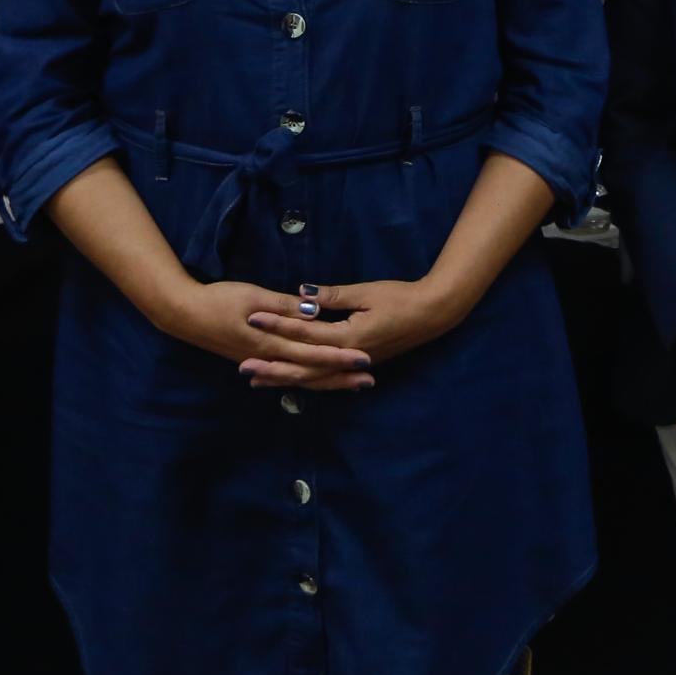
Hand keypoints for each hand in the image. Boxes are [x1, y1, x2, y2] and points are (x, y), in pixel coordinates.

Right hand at [148, 279, 374, 392]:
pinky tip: (319, 381)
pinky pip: (288, 375)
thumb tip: (312, 312)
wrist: (184, 315)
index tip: (364, 358)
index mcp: (269, 343)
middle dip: (341, 376)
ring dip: (328, 381)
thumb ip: (283, 306)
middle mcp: (268, 359)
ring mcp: (262, 363)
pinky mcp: (257, 361)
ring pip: (301, 378)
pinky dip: (307, 379)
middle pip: (311, 372)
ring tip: (353, 384)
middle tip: (369, 379)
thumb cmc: (218, 300)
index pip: (312, 353)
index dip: (339, 356)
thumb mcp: (252, 296)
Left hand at [244, 277, 474, 384]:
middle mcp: (347, 357)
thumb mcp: (366, 293)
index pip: (304, 332)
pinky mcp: (358, 364)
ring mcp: (353, 364)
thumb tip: (301, 295)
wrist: (432, 314)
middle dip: (272, 366)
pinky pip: (327, 378)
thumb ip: (332, 296)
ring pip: (313, 377)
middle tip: (243, 367)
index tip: (252, 318)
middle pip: (302, 366)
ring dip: (285, 378)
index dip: (277, 325)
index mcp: (347, 338)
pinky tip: (292, 381)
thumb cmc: (401, 298)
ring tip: (258, 380)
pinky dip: (306, 380)